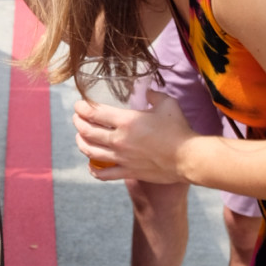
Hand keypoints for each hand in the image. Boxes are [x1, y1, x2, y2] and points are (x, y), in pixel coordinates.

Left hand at [72, 92, 196, 184]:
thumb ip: (153, 95)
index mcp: (126, 121)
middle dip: (78, 122)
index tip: (78, 105)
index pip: (94, 113)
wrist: (188, 158)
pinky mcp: (129, 172)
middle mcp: (119, 140)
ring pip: (91, 152)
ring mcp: (122, 158)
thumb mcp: (166, 104)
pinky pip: (105, 174)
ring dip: (81, 143)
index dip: (81, 108)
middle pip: (87, 131)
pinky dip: (94, 170)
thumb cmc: (178, 130)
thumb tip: (148, 92)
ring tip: (79, 137)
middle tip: (77, 118)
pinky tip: (91, 166)